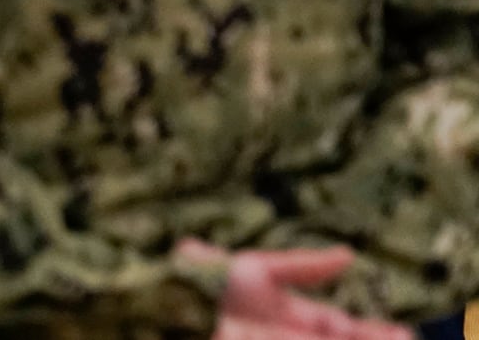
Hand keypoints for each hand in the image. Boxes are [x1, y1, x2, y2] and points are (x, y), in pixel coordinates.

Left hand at [178, 241, 409, 339]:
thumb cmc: (212, 286)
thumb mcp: (259, 270)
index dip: (370, 331)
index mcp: (285, 313)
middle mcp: (288, 333)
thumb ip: (304, 266)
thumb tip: (349, 255)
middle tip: (406, 339)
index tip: (400, 334)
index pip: (337, 325)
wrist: (181, 312)